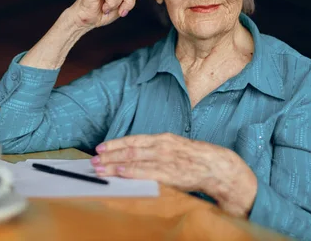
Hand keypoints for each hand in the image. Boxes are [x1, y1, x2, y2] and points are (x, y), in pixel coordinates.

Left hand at [91, 133, 257, 217]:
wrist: (217, 166)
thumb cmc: (195, 158)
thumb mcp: (174, 147)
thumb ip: (156, 150)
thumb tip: (136, 155)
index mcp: (162, 138)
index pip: (133, 139)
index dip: (115, 143)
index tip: (100, 147)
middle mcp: (162, 146)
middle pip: (130, 149)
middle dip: (109, 155)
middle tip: (93, 159)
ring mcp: (165, 159)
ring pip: (134, 160)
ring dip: (114, 164)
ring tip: (100, 168)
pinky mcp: (171, 173)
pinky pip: (147, 172)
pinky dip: (132, 171)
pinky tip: (120, 173)